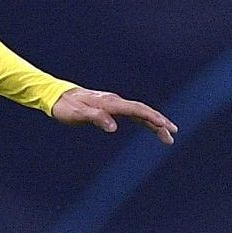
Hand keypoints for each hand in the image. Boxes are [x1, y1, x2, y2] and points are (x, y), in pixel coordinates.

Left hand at [51, 87, 175, 143]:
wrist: (58, 97)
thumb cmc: (66, 107)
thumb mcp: (77, 114)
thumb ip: (96, 118)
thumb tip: (113, 128)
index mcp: (109, 103)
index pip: (135, 109)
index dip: (150, 117)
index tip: (163, 125)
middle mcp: (115, 101)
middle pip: (143, 110)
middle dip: (159, 122)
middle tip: (173, 133)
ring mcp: (115, 104)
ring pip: (140, 113)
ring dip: (155, 123)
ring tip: (168, 135)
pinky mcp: (112, 108)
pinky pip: (133, 114)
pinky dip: (144, 120)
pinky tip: (152, 127)